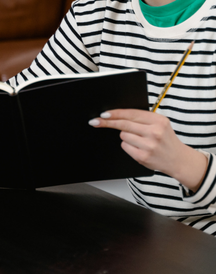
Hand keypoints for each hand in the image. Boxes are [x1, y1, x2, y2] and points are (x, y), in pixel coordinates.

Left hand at [89, 109, 207, 191]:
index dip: (115, 113)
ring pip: (123, 135)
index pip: (131, 114)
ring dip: (125, 136)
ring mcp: (149, 145)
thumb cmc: (165, 139)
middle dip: (107, 122)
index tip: (103, 113)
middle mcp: (155, 132)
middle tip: (95, 121)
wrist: (178, 160)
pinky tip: (139, 148)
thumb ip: (142, 118)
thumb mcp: (159, 124)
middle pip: (123, 124)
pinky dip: (128, 146)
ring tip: (139, 140)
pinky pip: (125, 146)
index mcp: (158, 120)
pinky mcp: (143, 157)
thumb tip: (116, 114)